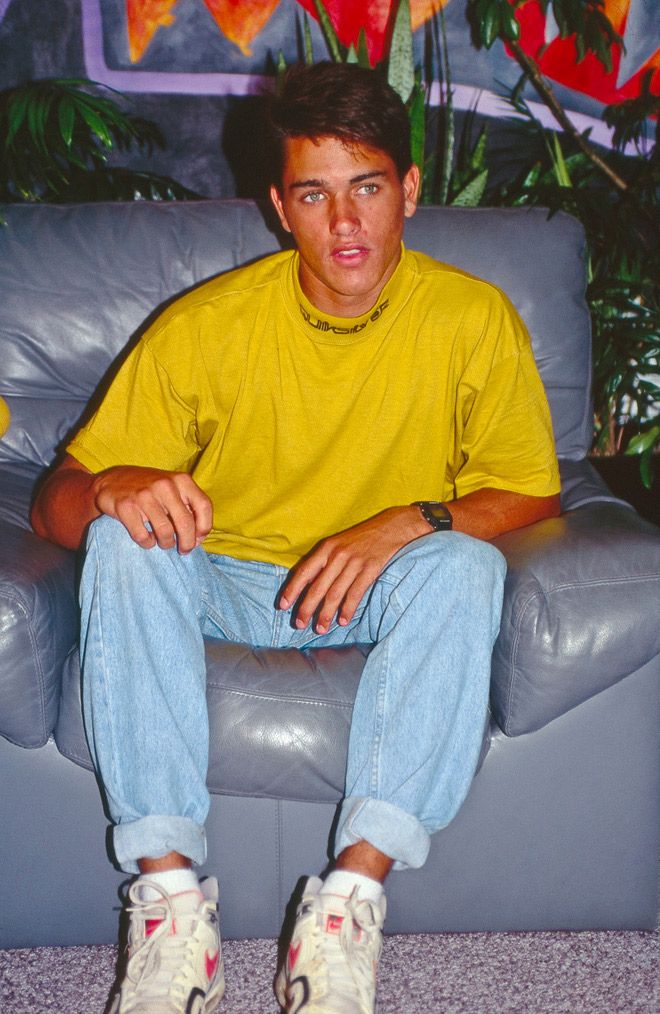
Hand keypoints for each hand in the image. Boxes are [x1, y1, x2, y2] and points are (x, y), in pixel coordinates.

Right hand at [92, 466, 212, 552]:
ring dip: (166, 544)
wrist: (112, 481)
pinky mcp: (126, 507)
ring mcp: (144, 495)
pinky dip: (147, 543)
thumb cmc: (150, 489)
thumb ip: (189, 505)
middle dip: (187, 543)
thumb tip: (199, 536)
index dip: (204, 527)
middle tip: (184, 551)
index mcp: (181, 480)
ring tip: (164, 543)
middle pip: (186, 523)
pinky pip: (143, 536)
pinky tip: (147, 539)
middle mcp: (165, 485)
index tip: (198, 539)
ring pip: (165, 532)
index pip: (204, 506)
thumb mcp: (173, 488)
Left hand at [278, 505, 428, 632]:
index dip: (292, 590)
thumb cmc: (361, 538)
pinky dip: (348, 609)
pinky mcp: (370, 569)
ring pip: (335, 593)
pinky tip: (342, 621)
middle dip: (307, 608)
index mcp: (326, 548)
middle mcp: (338, 555)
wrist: (391, 527)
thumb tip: (307, 586)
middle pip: (318, 587)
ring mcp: (355, 562)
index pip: (304, 572)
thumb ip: (323, 562)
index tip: (283, 605)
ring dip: (326, 614)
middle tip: (300, 624)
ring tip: (320, 629)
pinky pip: (355, 593)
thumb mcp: (338, 544)